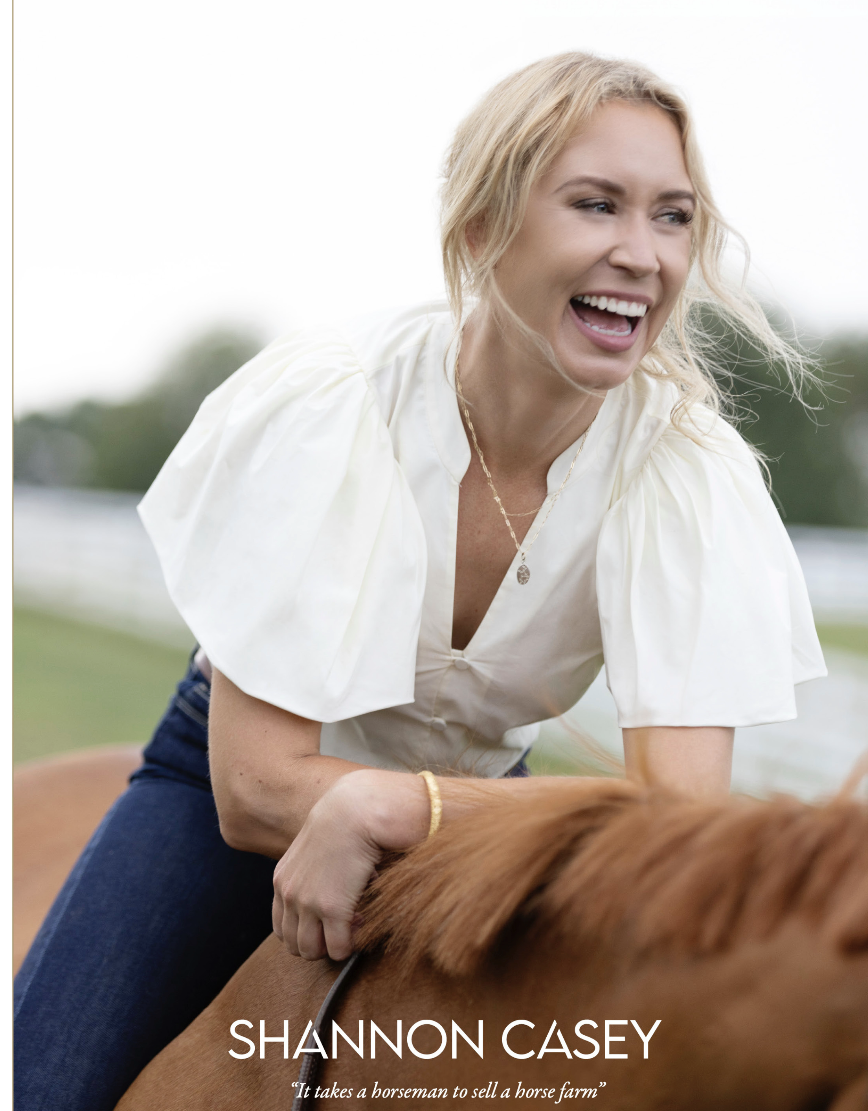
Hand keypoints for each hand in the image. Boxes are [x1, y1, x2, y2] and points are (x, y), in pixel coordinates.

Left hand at [271, 769, 429, 960]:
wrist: (357, 810)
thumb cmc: (345, 822)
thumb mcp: (314, 845)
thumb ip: (310, 869)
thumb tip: (328, 884)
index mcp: (283, 880)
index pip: (282, 928)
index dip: (306, 931)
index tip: (328, 921)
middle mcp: (290, 894)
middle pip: (294, 944)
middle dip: (319, 943)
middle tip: (342, 927)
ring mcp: (308, 904)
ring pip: (311, 952)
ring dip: (333, 945)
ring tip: (354, 925)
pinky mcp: (333, 910)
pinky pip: (338, 948)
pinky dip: (350, 945)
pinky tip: (363, 924)